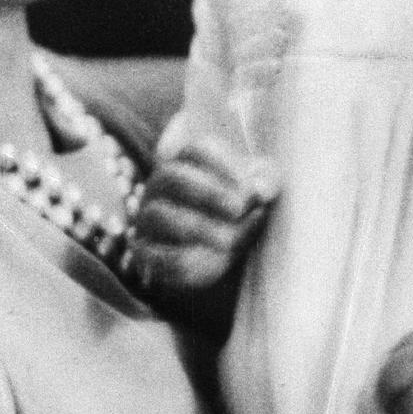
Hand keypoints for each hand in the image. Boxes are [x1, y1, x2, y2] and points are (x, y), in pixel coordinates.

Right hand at [131, 126, 278, 293]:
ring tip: (229, 241)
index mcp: (187, 163)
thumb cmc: (238, 212)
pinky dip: (183, 259)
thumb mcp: (258, 194)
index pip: (196, 150)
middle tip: (238, 209)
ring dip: (198, 227)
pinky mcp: (146, 251)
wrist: (218, 256)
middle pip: (172, 176)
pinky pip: (155, 254)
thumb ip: (266, 185)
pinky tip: (211, 263)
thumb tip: (261, 191)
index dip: (222, 164)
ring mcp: (148, 217)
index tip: (247, 185)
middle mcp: (160, 186)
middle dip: (208, 192)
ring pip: (160, 215)